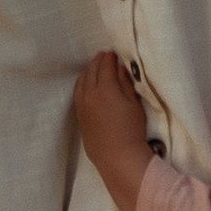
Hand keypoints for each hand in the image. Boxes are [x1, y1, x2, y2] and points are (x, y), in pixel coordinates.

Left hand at [75, 52, 156, 210]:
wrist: (118, 157)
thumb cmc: (131, 130)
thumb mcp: (134, 104)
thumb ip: (125, 84)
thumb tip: (119, 69)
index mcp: (105, 89)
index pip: (105, 67)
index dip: (109, 59)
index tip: (112, 53)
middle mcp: (90, 95)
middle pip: (91, 72)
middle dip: (97, 62)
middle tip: (103, 55)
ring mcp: (82, 107)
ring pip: (81, 82)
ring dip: (87, 72)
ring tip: (93, 67)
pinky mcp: (80, 118)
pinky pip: (77, 94)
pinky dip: (81, 84)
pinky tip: (85, 84)